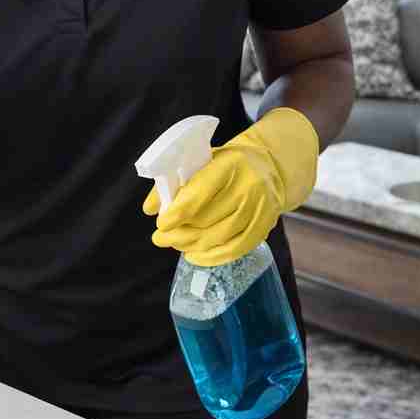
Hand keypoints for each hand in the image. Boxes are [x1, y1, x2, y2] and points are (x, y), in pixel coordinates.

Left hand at [141, 107, 318, 265]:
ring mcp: (260, 207)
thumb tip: (149, 208)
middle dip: (179, 233)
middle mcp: (248, 186)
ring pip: (220, 237)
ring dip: (192, 246)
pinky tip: (195, 256)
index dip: (177, 213)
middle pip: (207, 219)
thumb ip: (173, 181)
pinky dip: (213, 257)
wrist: (269, 165)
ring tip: (175, 245)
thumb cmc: (227, 164)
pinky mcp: (266, 224)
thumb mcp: (202, 161)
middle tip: (160, 238)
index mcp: (229, 165)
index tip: (161, 224)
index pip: (199, 194)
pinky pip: (237, 248)